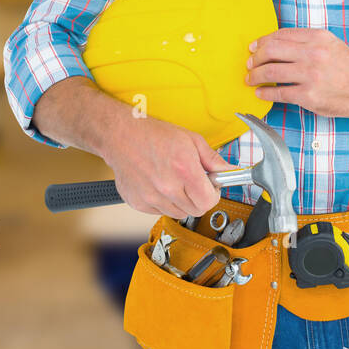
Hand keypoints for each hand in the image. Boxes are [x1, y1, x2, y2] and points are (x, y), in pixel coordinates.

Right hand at [103, 116, 237, 217]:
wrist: (120, 135)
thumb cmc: (153, 134)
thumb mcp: (191, 139)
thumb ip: (212, 159)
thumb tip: (228, 171)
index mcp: (184, 170)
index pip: (209, 201)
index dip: (214, 194)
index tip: (211, 187)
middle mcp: (167, 187)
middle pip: (196, 210)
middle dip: (200, 198)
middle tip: (194, 183)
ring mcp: (151, 197)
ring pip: (179, 213)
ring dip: (182, 201)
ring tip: (175, 182)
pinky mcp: (138, 203)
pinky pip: (160, 211)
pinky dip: (164, 202)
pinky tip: (160, 185)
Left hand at [246, 27, 348, 118]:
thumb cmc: (348, 68)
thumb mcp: (330, 44)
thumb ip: (306, 40)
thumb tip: (276, 44)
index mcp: (317, 38)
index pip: (280, 35)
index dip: (263, 41)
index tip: (254, 47)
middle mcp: (313, 54)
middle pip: (271, 50)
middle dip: (255, 57)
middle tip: (249, 63)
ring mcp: (310, 75)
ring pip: (270, 71)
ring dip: (255, 75)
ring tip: (251, 79)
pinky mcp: (308, 96)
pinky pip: (278, 93)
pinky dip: (265, 92)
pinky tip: (260, 92)